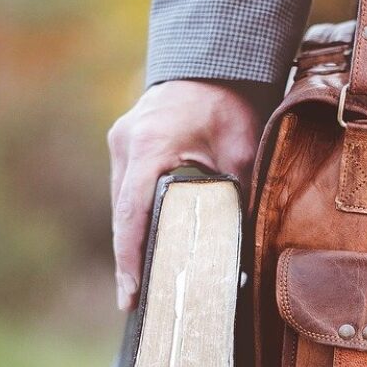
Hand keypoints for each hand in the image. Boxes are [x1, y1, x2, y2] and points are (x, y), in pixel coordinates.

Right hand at [108, 80, 265, 309]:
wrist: (211, 64)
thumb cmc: (227, 103)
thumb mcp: (241, 146)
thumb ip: (238, 190)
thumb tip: (246, 241)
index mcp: (150, 144)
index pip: (132, 211)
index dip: (128, 257)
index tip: (129, 293)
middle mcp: (126, 143)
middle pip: (122, 213)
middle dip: (128, 258)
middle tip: (138, 302)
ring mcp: (121, 143)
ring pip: (122, 203)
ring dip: (131, 239)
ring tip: (141, 284)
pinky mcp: (124, 145)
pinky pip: (126, 190)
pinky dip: (136, 218)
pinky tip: (147, 246)